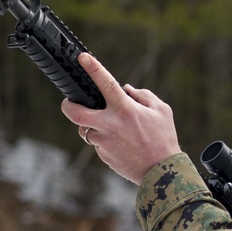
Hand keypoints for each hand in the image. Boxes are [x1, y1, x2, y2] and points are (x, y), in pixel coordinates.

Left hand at [60, 53, 181, 183]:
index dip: (93, 68)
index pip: (105, 83)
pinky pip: (97, 144)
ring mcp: (105, 142)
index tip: (83, 58)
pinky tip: (120, 144)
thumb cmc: (163, 139)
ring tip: (110, 128)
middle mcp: (110, 125)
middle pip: (76, 114)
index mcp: (125, 110)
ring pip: (86, 130)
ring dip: (92, 125)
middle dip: (67, 106)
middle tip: (68, 103)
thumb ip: (143, 95)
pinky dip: (104, 140)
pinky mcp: (103, 156)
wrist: (161, 172)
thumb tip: (126, 89)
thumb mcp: (161, 111)